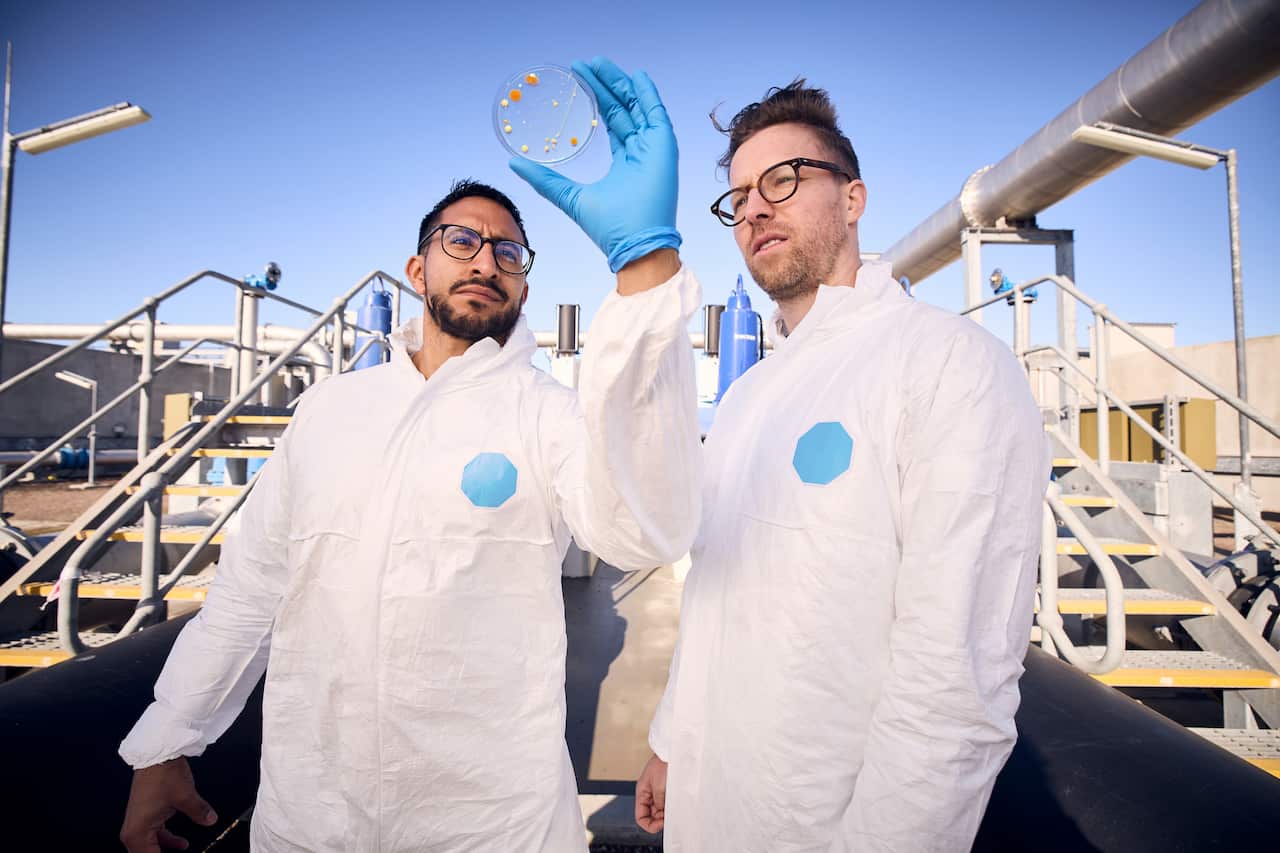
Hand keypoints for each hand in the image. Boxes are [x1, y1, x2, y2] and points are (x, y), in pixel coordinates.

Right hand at [120, 758, 217, 851]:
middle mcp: (133, 831)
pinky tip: (182, 843)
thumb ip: (199, 812)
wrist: (155, 754)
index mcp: (137, 833)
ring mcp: (137, 823)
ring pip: (151, 847)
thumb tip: (210, 821)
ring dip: (167, 850)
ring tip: (185, 849)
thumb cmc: (164, 774)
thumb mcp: (185, 796)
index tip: (186, 852)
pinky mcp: (144, 816)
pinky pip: (154, 836)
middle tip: (186, 850)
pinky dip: (167, 840)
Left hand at [509, 56, 680, 272]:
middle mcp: (641, 153)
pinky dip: (648, 95)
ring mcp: (654, 150)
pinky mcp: (665, 149)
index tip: (580, 80)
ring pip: (637, 108)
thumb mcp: (568, 195)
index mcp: (624, 162)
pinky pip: (657, 114)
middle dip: (606, 86)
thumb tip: (514, 163)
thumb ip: (544, 179)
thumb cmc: (608, 228)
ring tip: (602, 64)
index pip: (611, 122)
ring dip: (621, 84)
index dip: (597, 100)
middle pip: (623, 110)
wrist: (634, 245)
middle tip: (587, 65)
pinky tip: (637, 76)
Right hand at [635, 753, 667, 833]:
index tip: (661, 824)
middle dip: (659, 819)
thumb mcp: (658, 785)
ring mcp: (657, 793)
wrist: (673, 753)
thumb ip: (659, 802)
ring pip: (659, 812)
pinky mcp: (666, 791)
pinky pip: (666, 805)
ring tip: (673, 810)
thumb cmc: (663, 764)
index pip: (640, 817)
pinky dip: (670, 808)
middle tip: (669, 817)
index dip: (649, 825)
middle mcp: (648, 795)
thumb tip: (662, 814)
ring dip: (666, 814)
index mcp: (642, 793)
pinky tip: (676, 806)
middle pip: (651, 816)